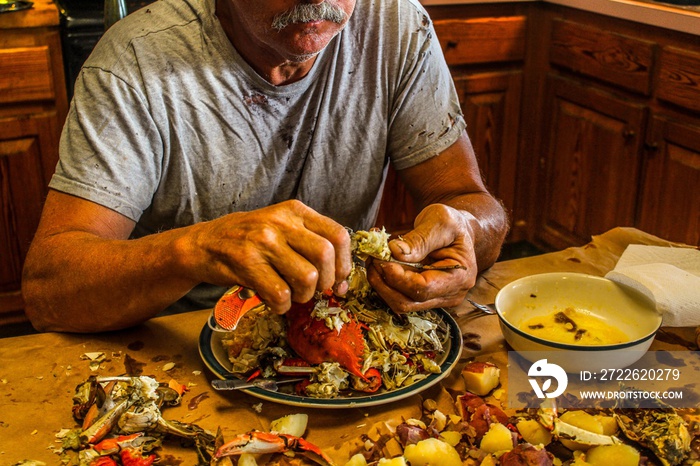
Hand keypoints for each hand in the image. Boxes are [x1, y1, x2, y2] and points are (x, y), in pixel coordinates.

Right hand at [188, 200, 351, 312]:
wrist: (203, 244)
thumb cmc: (249, 240)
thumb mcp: (281, 227)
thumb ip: (311, 244)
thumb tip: (343, 281)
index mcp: (295, 211)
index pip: (338, 235)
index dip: (345, 263)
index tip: (339, 280)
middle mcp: (281, 222)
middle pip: (325, 256)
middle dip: (326, 282)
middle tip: (312, 291)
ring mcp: (263, 241)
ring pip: (306, 278)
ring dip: (303, 296)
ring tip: (290, 295)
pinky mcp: (246, 263)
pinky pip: (281, 294)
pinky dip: (282, 306)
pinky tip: (273, 301)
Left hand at [367, 204, 477, 312]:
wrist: (456, 232)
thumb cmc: (452, 224)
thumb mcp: (439, 222)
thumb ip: (419, 239)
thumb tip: (395, 251)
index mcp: (460, 277)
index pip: (423, 288)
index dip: (398, 278)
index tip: (380, 260)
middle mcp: (450, 295)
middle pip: (408, 302)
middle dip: (384, 283)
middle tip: (371, 259)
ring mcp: (436, 299)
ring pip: (399, 303)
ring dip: (381, 283)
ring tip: (374, 259)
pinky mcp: (423, 297)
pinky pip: (398, 296)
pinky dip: (385, 282)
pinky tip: (379, 263)